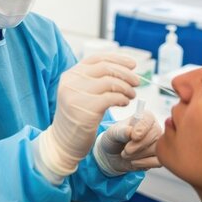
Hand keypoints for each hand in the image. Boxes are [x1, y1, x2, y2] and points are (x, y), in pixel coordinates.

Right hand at [32, 53, 139, 182]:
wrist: (63, 142)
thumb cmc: (78, 118)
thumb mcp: (81, 94)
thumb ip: (94, 80)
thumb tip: (124, 68)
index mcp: (71, 74)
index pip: (97, 58)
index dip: (118, 59)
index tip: (133, 64)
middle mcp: (71, 81)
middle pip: (106, 68)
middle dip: (126, 73)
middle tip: (137, 82)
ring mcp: (77, 94)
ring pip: (111, 82)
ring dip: (127, 88)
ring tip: (131, 95)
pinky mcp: (85, 109)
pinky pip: (112, 97)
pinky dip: (123, 99)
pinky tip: (124, 103)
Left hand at [93, 111, 161, 175]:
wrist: (112, 156)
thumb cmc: (114, 139)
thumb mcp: (113, 133)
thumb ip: (122, 131)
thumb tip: (131, 131)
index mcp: (144, 117)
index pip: (148, 119)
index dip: (142, 128)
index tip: (134, 136)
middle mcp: (154, 128)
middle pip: (155, 135)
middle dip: (138, 145)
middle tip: (126, 149)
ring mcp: (158, 143)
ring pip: (156, 149)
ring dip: (138, 155)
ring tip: (127, 154)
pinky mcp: (158, 157)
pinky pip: (158, 161)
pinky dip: (143, 163)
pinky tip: (133, 161)